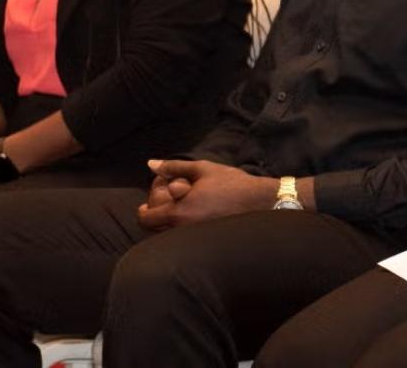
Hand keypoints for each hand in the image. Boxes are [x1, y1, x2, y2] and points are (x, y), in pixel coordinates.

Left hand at [135, 160, 275, 230]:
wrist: (261, 202)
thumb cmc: (232, 184)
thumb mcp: (202, 169)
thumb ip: (174, 167)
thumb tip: (151, 164)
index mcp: (179, 213)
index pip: (146, 219)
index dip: (145, 209)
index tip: (150, 202)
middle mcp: (184, 231)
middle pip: (154, 230)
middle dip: (156, 215)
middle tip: (167, 203)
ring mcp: (195, 239)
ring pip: (168, 237)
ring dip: (167, 223)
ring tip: (181, 209)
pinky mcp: (205, 243)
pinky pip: (183, 239)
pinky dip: (181, 230)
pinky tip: (194, 217)